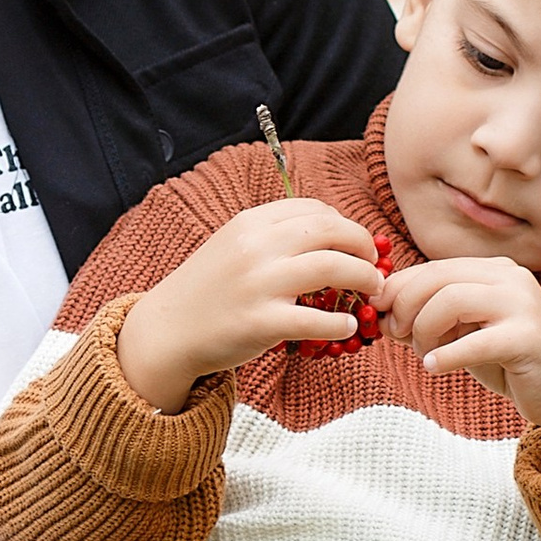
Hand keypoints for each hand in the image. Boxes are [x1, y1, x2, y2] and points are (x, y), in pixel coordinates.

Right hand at [118, 200, 385, 413]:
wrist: (167, 330)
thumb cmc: (206, 290)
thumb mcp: (232, 245)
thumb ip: (272, 236)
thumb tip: (330, 231)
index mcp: (250, 223)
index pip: (314, 209)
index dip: (344, 224)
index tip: (355, 242)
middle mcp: (256, 247)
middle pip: (331, 231)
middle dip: (363, 246)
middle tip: (374, 265)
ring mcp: (259, 285)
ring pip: (333, 267)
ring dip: (364, 278)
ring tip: (371, 290)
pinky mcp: (262, 323)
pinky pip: (318, 320)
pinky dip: (342, 323)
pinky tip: (348, 326)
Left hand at [379, 254, 540, 469]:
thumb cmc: (510, 363)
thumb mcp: (465, 333)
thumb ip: (432, 316)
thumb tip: (382, 308)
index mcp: (494, 270)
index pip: (433, 268)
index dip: (398, 289)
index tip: (380, 314)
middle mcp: (511, 278)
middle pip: (436, 279)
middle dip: (405, 308)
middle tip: (395, 335)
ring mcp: (522, 305)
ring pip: (449, 302)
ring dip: (424, 331)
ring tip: (426, 354)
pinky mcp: (528, 338)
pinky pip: (471, 343)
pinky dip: (444, 357)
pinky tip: (435, 368)